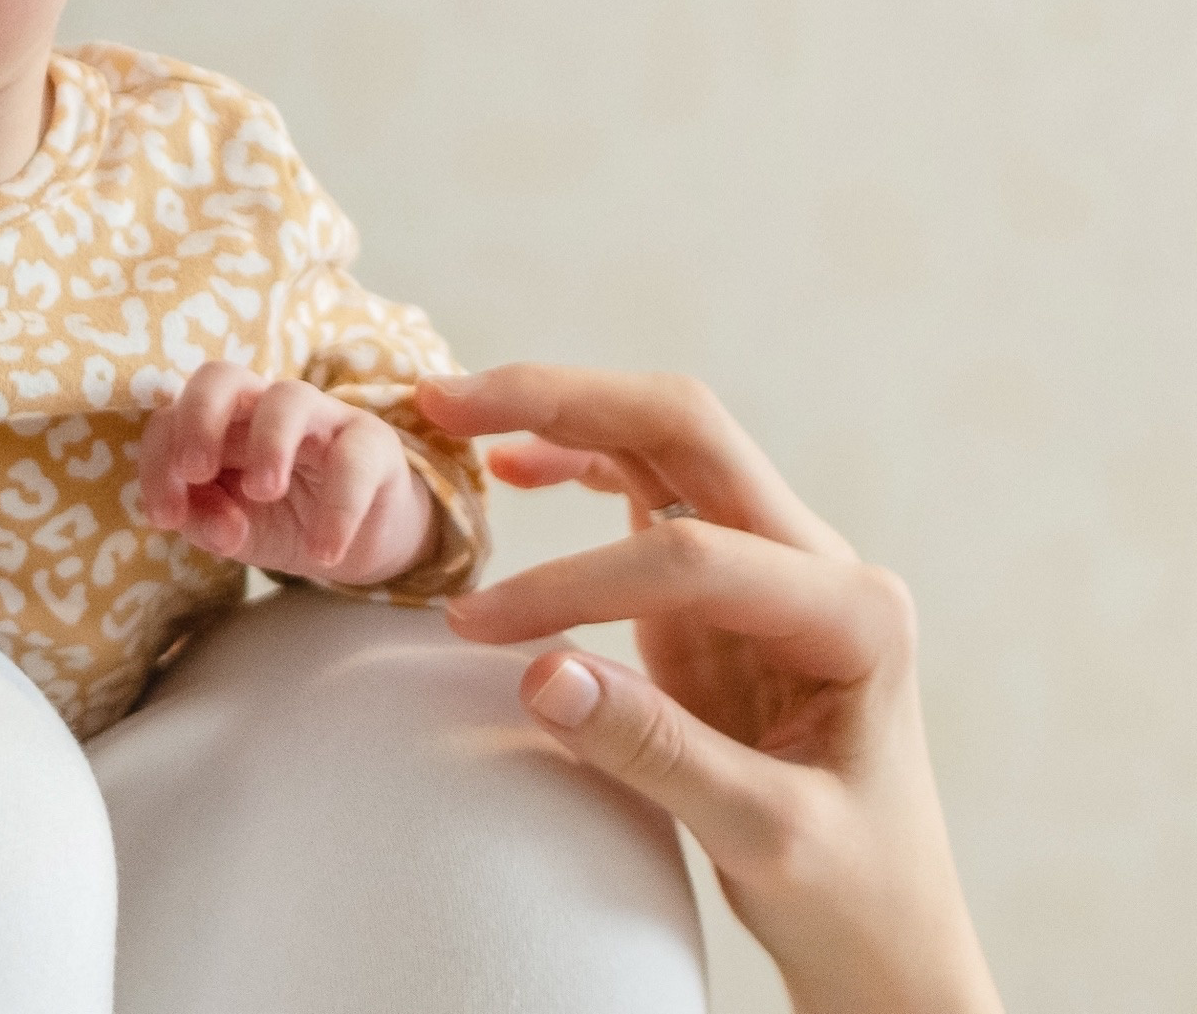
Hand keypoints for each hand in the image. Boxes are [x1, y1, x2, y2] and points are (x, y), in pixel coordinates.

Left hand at [139, 360, 435, 582]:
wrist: (356, 540)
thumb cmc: (282, 519)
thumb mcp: (232, 530)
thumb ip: (203, 521)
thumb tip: (200, 521)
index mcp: (218, 423)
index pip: (171, 418)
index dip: (158, 462)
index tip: (165, 517)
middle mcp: (262, 408)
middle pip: (221, 376)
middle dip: (198, 417)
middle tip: (195, 471)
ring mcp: (319, 418)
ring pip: (288, 398)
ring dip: (269, 443)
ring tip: (264, 494)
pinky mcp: (372, 443)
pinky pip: (353, 459)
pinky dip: (338, 508)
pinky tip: (325, 551)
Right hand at [422, 365, 1002, 1013]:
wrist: (886, 931)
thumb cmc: (852, 893)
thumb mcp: (763, 837)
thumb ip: (656, 750)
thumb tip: (539, 674)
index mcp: (854, 613)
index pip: (692, 556)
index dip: (572, 582)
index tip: (476, 631)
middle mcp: (821, 563)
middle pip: (685, 430)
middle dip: (563, 402)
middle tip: (446, 400)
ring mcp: (772, 565)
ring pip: (660, 442)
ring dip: (559, 414)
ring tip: (453, 411)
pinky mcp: (726, 585)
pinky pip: (649, 491)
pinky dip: (576, 463)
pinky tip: (513, 466)